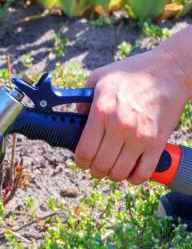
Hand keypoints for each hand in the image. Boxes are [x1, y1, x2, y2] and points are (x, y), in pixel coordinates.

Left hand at [75, 33, 191, 183]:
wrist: (171, 70)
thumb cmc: (133, 72)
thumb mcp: (99, 78)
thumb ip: (83, 100)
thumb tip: (76, 118)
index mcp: (101, 112)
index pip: (84, 151)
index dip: (80, 162)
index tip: (82, 161)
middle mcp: (119, 127)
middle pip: (100, 166)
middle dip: (94, 170)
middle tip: (96, 166)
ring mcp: (140, 136)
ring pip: (120, 173)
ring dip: (113, 175)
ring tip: (112, 168)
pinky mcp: (158, 142)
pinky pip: (144, 172)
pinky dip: (135, 178)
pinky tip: (131, 171)